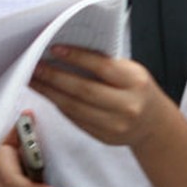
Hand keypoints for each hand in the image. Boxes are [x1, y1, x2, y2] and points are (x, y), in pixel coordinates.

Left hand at [29, 45, 166, 147]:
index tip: (54, 49)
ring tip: (34, 80)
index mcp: (135, 82)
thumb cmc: (137, 89)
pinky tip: (48, 94)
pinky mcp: (104, 137)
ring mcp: (115, 125)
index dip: (76, 57)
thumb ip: (104, 63)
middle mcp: (127, 106)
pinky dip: (59, 105)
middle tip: (35, 66)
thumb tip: (66, 52)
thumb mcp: (130, 71)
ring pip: (75, 108)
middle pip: (84, 90)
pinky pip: (76, 119)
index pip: (102, 67)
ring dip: (50, 93)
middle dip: (55, 77)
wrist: (153, 124)